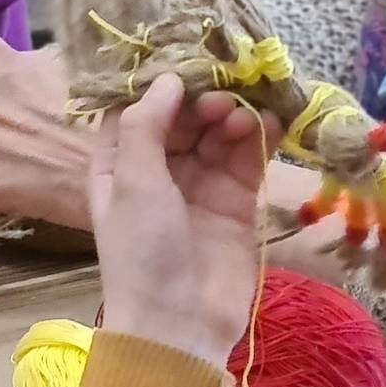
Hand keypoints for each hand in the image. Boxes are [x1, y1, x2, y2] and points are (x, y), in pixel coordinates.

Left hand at [89, 78, 275, 364]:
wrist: (180, 321)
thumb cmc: (142, 250)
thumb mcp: (132, 182)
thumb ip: (146, 127)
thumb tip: (166, 79)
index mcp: (116, 165)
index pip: (137, 111)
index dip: (161, 87)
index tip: (186, 65)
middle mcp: (155, 171)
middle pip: (182, 118)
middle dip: (201, 101)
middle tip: (220, 99)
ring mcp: (197, 186)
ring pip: (217, 134)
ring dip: (231, 116)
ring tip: (243, 114)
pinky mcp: (235, 202)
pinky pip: (247, 158)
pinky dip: (259, 137)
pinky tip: (270, 121)